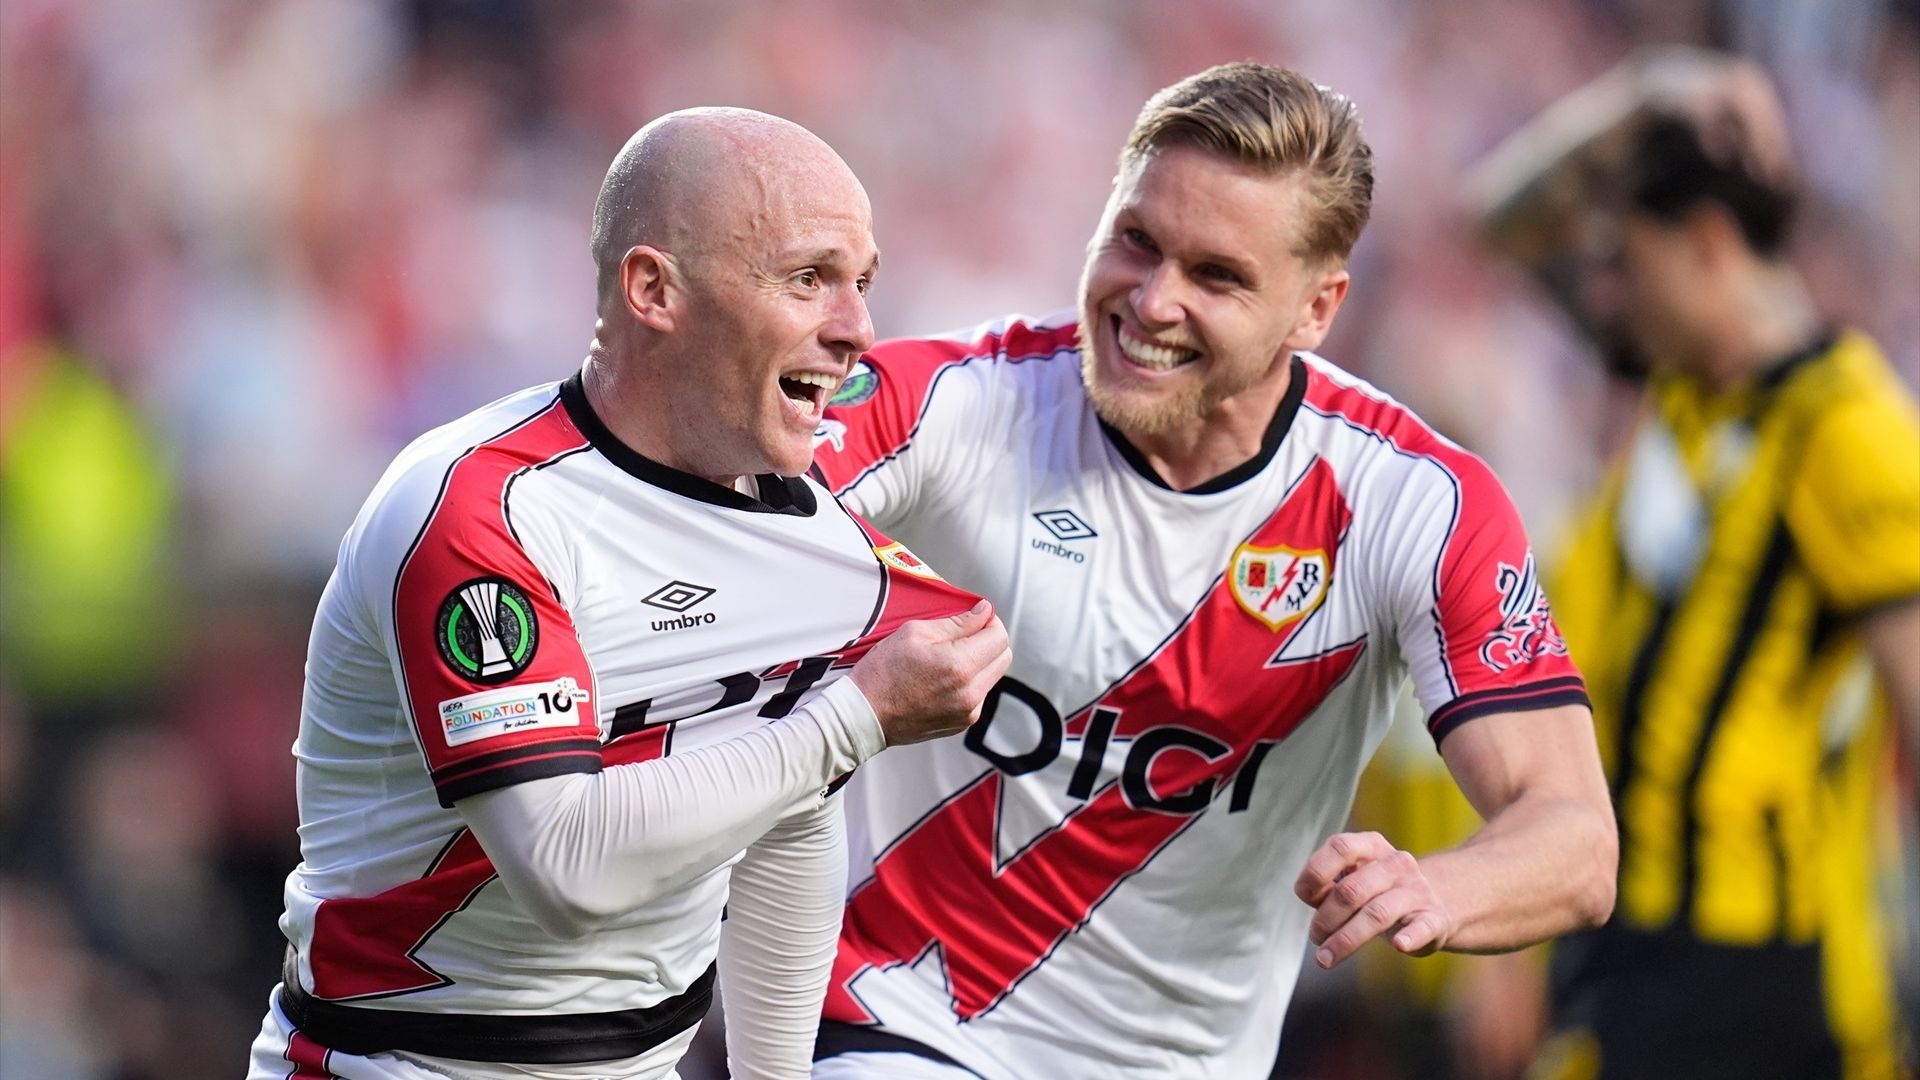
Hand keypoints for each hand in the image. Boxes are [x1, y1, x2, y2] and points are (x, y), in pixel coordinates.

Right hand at [850, 600, 1012, 745]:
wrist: (864, 715)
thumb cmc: (882, 672)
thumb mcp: (915, 632)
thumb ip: (958, 622)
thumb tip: (984, 612)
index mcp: (959, 666)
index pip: (999, 636)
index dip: (989, 621)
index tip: (975, 617)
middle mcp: (970, 693)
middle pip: (1004, 656)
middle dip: (989, 640)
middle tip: (963, 634)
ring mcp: (968, 712)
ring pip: (992, 676)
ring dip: (980, 661)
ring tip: (948, 657)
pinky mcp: (962, 723)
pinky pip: (979, 694)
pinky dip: (969, 681)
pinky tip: (943, 677)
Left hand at [1293, 830, 1453, 969]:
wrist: (1429, 904)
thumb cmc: (1376, 893)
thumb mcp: (1350, 880)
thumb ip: (1326, 885)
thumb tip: (1308, 894)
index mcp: (1371, 846)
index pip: (1340, 847)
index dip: (1316, 872)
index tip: (1304, 896)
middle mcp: (1396, 863)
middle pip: (1352, 890)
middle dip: (1326, 919)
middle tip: (1316, 938)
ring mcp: (1417, 890)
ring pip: (1377, 913)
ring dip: (1346, 939)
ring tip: (1326, 958)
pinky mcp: (1435, 918)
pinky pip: (1423, 926)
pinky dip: (1412, 936)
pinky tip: (1400, 945)